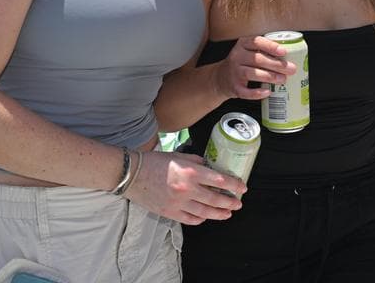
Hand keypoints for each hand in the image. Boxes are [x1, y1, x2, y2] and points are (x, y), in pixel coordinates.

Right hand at [125, 150, 245, 224]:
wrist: (132, 174)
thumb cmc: (154, 162)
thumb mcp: (179, 155)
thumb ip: (197, 161)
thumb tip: (210, 166)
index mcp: (192, 172)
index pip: (221, 181)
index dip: (235, 186)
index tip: (242, 188)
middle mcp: (188, 189)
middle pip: (216, 199)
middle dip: (230, 203)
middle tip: (238, 204)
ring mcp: (179, 203)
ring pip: (206, 212)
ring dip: (220, 214)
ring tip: (228, 213)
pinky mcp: (170, 212)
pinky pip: (191, 219)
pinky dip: (201, 219)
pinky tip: (207, 217)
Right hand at [213, 35, 296, 100]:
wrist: (220, 78)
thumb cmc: (241, 63)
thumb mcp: (248, 52)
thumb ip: (264, 52)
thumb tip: (289, 58)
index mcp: (242, 44)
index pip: (256, 42)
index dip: (270, 46)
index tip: (283, 51)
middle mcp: (237, 57)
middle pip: (257, 59)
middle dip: (276, 64)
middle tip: (290, 69)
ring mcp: (234, 72)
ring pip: (252, 73)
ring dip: (269, 77)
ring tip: (282, 79)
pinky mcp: (234, 87)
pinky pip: (246, 91)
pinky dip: (257, 93)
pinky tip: (267, 92)